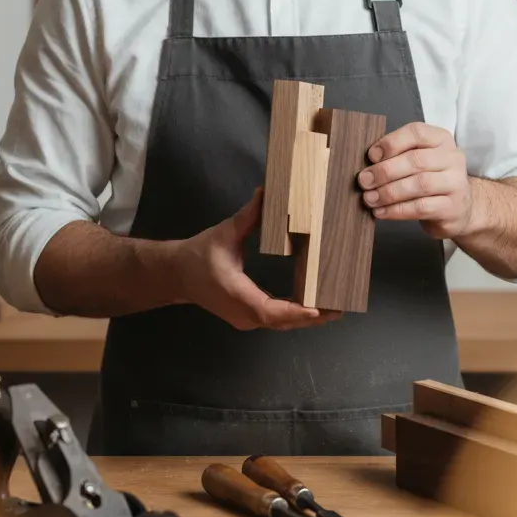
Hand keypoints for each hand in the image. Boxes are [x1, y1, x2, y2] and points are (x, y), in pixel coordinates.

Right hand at [171, 188, 341, 331]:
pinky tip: (314, 305)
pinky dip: (295, 314)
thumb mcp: (225, 232)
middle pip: (282, 321)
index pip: (269, 310)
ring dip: (306, 318)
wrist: (177, 274)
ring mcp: (245, 319)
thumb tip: (266, 193)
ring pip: (280, 323)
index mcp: (236, 293)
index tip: (317, 308)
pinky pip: (275, 319)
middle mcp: (243, 313)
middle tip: (339, 307)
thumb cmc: (199, 253)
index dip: (294, 311)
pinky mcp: (248, 316)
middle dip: (311, 317)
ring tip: (333, 307)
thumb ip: (248, 216)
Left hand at [357, 122, 474, 239]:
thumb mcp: (420, 160)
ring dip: (389, 192)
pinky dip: (397, 210)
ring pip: (419, 184)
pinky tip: (381, 212)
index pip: (416, 133)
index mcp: (441, 139)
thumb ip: (399, 156)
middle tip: (364, 181)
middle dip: (385, 171)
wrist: (459, 210)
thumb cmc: (431, 180)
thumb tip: (368, 164)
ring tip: (369, 199)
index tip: (371, 156)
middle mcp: (452, 158)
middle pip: (416, 160)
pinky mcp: (452, 208)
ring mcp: (456, 183)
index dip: (391, 143)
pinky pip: (421, 207)